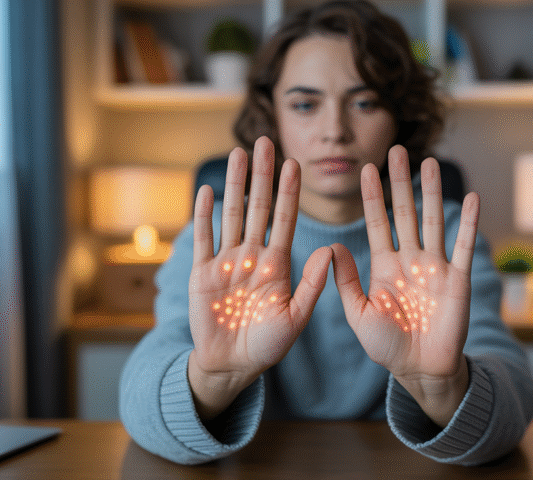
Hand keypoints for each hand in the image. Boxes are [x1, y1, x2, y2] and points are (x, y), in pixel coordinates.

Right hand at [188, 137, 331, 419]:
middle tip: (266, 142)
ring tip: (239, 153)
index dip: (289, 192)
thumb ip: (312, 284)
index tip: (295, 164)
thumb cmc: (268, 345)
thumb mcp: (296, 317)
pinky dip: (204, 215)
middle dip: (261, 175)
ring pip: (231, 215)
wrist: (232, 365)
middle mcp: (252, 256)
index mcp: (277, 265)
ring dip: (234, 184)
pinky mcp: (201, 274)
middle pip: (257, 207)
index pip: (285, 219)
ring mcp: (226, 262)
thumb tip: (331, 251)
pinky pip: (203, 239)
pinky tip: (209, 190)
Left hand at [331, 145, 479, 425]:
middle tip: (395, 150)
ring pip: (432, 221)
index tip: (365, 168)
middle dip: (400, 182)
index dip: (372, 197)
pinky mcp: (458, 280)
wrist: (420, 370)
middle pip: (405, 212)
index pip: (377, 222)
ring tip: (429, 162)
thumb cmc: (386, 346)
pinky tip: (472, 198)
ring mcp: (435, 267)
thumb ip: (346, 281)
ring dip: (432, 192)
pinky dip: (469, 223)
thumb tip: (331, 247)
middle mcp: (410, 259)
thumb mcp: (358, 313)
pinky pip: (464, 247)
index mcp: (384, 266)